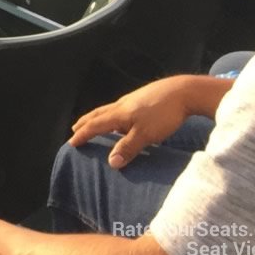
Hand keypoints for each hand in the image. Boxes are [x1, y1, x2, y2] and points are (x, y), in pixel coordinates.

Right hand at [68, 76, 202, 168]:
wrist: (183, 91)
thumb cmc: (163, 114)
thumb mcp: (146, 134)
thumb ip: (128, 147)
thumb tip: (111, 162)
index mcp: (119, 114)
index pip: (95, 125)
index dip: (83, 134)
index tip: (72, 143)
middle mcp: (121, 105)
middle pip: (97, 114)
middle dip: (84, 122)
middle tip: (74, 129)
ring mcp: (131, 101)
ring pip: (108, 110)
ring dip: (97, 118)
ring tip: (94, 124)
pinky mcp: (142, 99)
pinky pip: (119, 109)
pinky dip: (111, 116)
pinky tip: (121, 120)